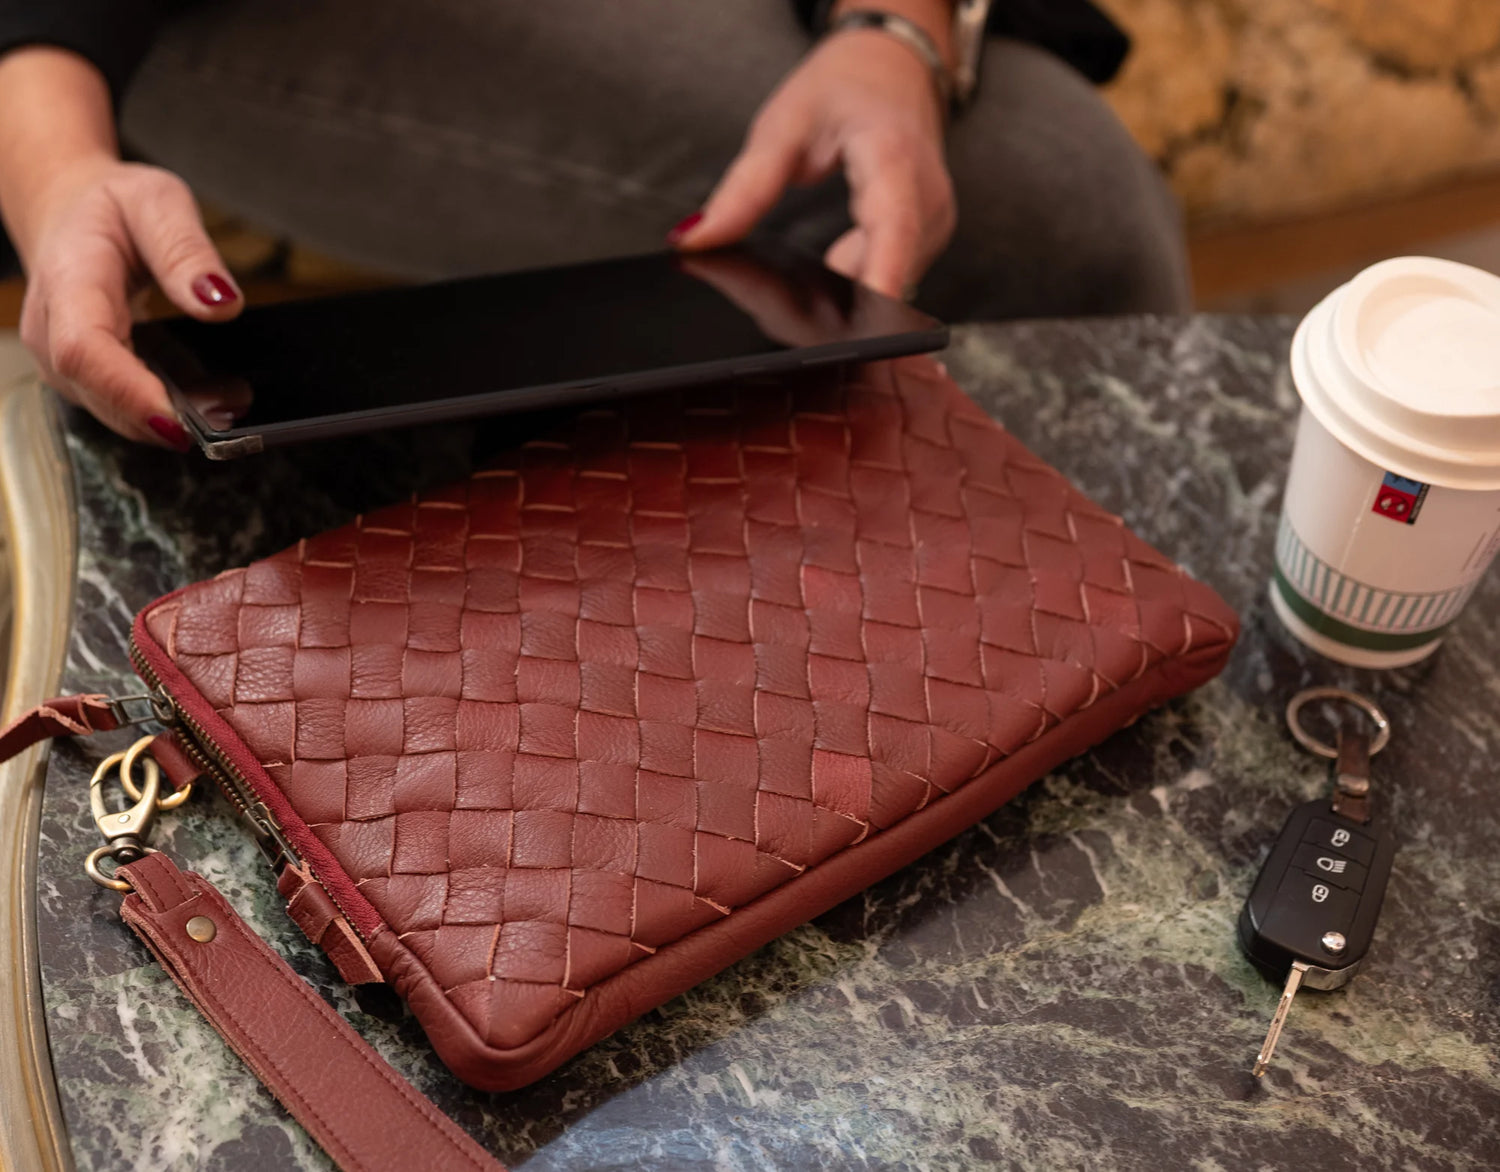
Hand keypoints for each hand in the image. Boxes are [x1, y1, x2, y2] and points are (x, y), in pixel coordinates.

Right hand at [17, 156, 241, 447]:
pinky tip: (211, 400)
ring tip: (229, 404)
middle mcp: (52, 329)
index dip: (128, 391)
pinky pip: (120, 405)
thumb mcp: (157, 203)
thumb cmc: (111, 207)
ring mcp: (60, 359)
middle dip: (161, 415)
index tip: (177, 420)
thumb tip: (221, 303)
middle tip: (228, 414)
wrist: (68, 211)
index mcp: (68, 281)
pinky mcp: (79, 375)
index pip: (83, 350)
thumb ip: (187, 251)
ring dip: (169, 418)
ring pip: (110, 410)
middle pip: (97, 392)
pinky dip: (165, 410)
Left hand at [671, 23, 955, 299]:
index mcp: (895, 158)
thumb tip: (695, 239)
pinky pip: (876, 286)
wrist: (893, 70)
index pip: (894, 230)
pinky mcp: (919, 249)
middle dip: (813, 305)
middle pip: (874, 277)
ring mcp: (928, 232)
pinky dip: (837, 292)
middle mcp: (925, 205)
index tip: (863, 323)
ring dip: (823, 302)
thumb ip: (744, 186)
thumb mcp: (783, 124)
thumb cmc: (844, 90)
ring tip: (773, 285)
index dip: (880, 281)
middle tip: (752, 297)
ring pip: (873, 292)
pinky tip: (805, 283)